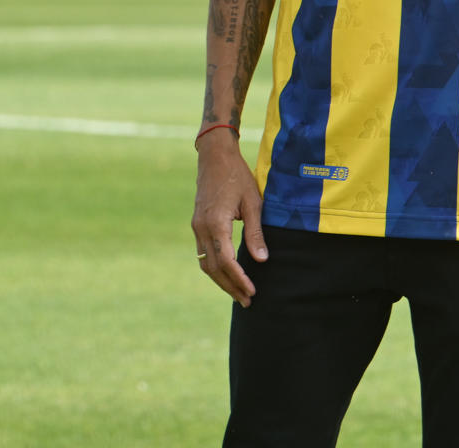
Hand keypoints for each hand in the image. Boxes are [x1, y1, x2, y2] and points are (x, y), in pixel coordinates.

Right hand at [191, 131, 268, 305]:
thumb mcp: (253, 202)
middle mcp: (201, 228)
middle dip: (230, 287)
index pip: (226, 261)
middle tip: (248, 301)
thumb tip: (262, 259)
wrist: (214, 157)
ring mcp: (196, 227)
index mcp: (215, 223)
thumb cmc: (237, 176)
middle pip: (213, 268)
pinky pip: (203, 253)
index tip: (252, 292)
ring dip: (221, 281)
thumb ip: (255, 232)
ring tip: (238, 294)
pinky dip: (215, 268)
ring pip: (205, 263)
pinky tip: (227, 274)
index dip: (239, 279)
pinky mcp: (197, 224)